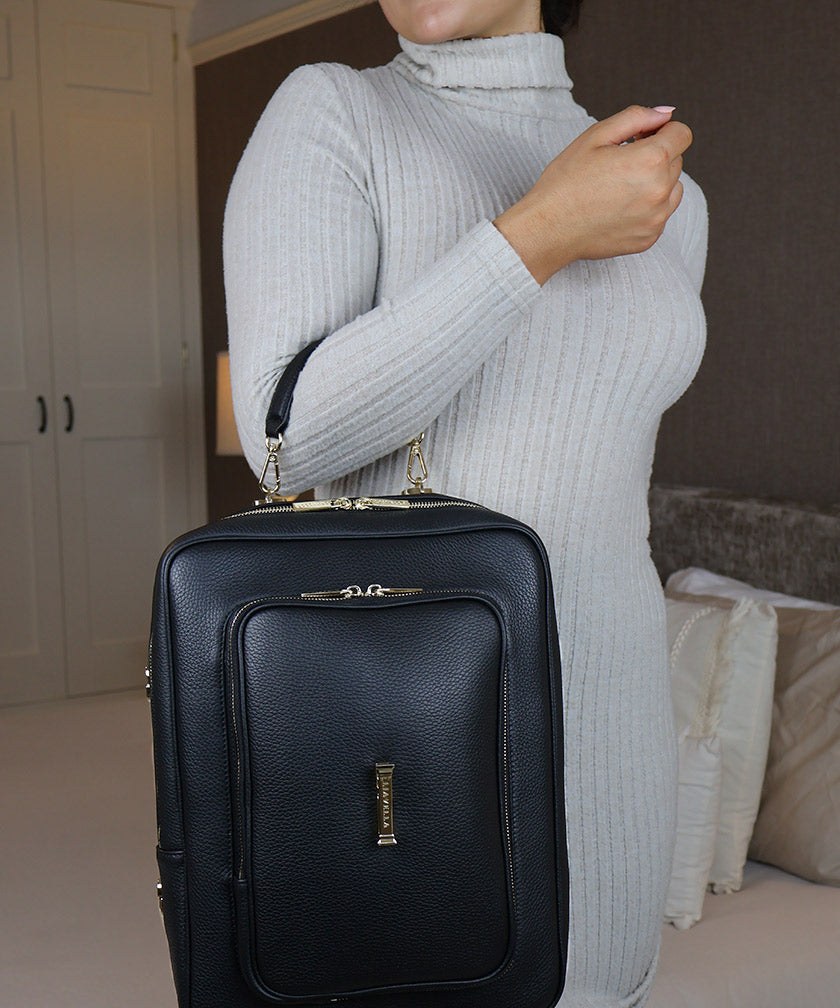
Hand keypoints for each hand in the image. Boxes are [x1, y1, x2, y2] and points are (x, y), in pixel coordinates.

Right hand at [494, 106, 692, 284]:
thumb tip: (665, 113)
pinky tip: (618, 208)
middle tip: (620, 164)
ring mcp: (656, 219)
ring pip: (674, 189)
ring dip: (656, 182)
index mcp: (650, 160)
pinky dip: (647, 208)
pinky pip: (661, 214)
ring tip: (621, 188)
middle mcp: (659, 191)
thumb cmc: (565, 182)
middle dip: (656, 156)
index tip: (641, 137)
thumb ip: (636, 117)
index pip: (682, 134)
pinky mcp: (649, 238)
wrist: (548, 229)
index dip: (662, 130)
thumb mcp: (595, 136)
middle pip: (677, 161)